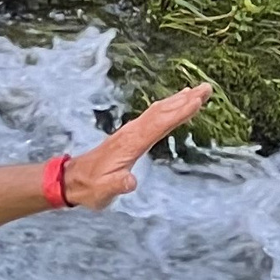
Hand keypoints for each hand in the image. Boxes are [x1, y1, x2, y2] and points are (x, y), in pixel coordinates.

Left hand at [64, 85, 212, 207]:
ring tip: (198, 91)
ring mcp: (131, 131)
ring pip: (158, 110)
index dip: (178, 113)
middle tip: (206, 88)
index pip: (159, 124)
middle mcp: (131, 133)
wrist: (73, 180)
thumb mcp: (103, 192)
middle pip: (162, 111)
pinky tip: (175, 104)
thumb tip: (131, 182)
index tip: (197, 101)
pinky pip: (154, 116)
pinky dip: (168, 107)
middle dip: (185, 99)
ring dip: (178, 100)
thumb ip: (117, 185)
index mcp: (130, 144)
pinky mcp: (131, 134)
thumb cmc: (90, 187)